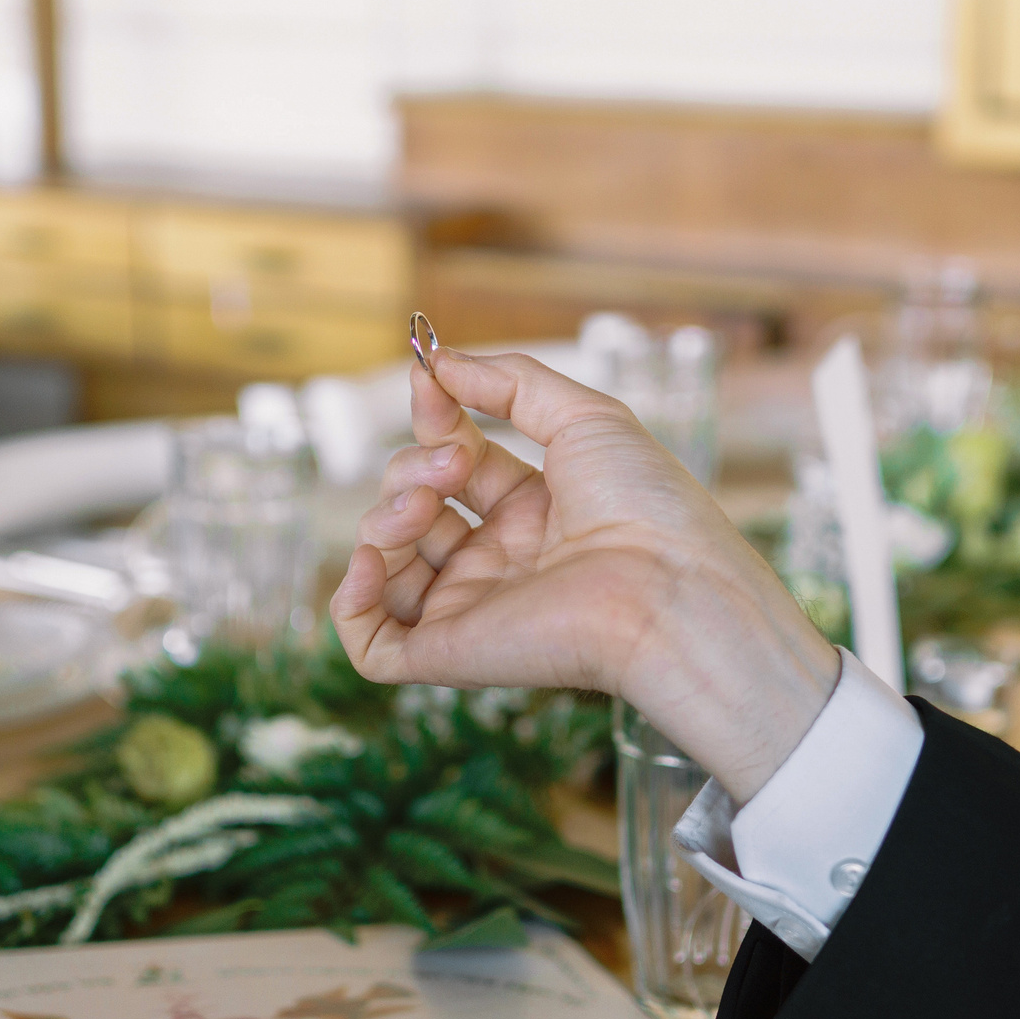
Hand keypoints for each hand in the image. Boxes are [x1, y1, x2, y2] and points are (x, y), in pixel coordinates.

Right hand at [330, 347, 838, 798]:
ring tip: (424, 507)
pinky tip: (372, 559)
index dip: (433, 419)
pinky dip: (350, 599)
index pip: (453, 462)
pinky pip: (371, 644)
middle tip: (456, 466)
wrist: (669, 591)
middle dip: (412, 467)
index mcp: (533, 512)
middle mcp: (499, 562)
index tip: (427, 377)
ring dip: (383, 518)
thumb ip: (510, 383)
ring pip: (385, 563)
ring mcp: (472, 609)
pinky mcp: (451, 655)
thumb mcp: (586, 415)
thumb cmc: (648, 507)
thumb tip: (439, 363)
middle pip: (411, 505)